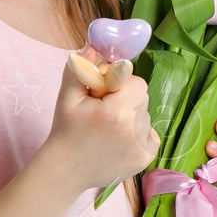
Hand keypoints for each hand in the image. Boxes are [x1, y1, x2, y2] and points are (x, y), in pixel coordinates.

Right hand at [42, 45, 159, 195]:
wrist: (66, 170)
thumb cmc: (66, 130)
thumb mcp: (67, 96)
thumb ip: (81, 68)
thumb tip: (93, 46)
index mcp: (117, 111)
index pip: (137, 82)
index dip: (119, 85)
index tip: (103, 96)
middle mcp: (134, 129)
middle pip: (142, 97)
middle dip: (126, 98)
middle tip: (103, 112)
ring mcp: (142, 146)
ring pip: (145, 115)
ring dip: (130, 116)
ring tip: (108, 130)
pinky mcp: (146, 158)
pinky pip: (150, 133)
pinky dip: (137, 133)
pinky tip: (118, 141)